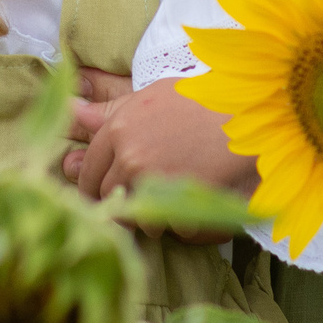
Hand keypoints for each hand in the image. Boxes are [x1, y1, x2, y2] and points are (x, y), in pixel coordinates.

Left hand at [64, 68, 255, 243]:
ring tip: (166, 204)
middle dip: (117, 201)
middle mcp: (130, 156)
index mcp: (120, 128)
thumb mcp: (154, 95)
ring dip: (146, 216)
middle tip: (132, 203)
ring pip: (134, 215)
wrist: (250, 114)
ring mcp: (155, 182)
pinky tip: (187, 210)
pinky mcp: (180, 204)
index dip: (91, 183)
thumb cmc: (204, 99)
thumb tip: (72, 110)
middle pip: (106, 194)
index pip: (90, 167)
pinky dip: (174, 225)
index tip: (98, 192)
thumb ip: (111, 109)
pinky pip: (165, 227)